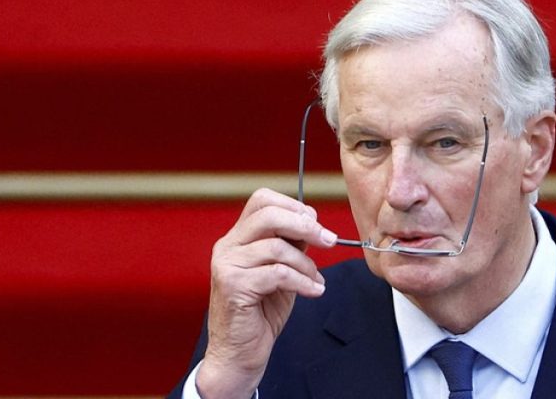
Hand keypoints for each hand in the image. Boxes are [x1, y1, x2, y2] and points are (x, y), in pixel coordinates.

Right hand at [196, 188, 337, 397]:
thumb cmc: (259, 314)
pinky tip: (314, 292)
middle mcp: (227, 247)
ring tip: (316, 280)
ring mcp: (227, 265)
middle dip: (305, 225)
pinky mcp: (233, 286)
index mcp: (237, 239)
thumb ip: (290, 247)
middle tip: (328, 240)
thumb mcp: (280, 273)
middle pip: (267, 214)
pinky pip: (277, 273)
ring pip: (275, 246)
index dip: (292, 206)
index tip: (315, 223)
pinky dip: (303, 282)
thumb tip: (312, 226)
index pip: (261, 200)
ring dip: (306, 263)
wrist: (238, 355)